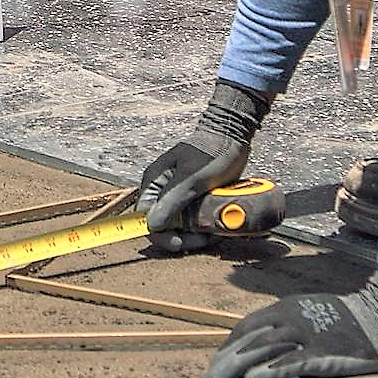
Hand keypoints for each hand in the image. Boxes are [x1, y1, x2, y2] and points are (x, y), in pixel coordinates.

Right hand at [137, 79, 271, 252]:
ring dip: (196, 232)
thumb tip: (152, 226)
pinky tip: (216, 223)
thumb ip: (172, 201)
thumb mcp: (192, 179)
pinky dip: (203, 224)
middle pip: (164, 225)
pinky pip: (193, 218)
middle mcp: (162, 190)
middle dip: (184, 236)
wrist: (232, 134)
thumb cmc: (211, 153)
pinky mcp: (192, 196)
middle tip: (206, 237)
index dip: (162, 235)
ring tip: (215, 230)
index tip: (182, 243)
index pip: (145, 218)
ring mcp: (177, 194)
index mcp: (154, 183)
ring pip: (180, 224)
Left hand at [205, 271, 377, 377]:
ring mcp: (309, 334)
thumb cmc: (348, 320)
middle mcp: (293, 318)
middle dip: (229, 357)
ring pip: (266, 348)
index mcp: (288, 308)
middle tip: (213, 377)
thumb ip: (288, 328)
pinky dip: (272, 371)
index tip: (218, 362)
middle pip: (252, 338)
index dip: (230, 344)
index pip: (249, 325)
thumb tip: (261, 350)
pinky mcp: (325, 352)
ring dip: (240, 363)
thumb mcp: (312, 315)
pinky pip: (294, 362)